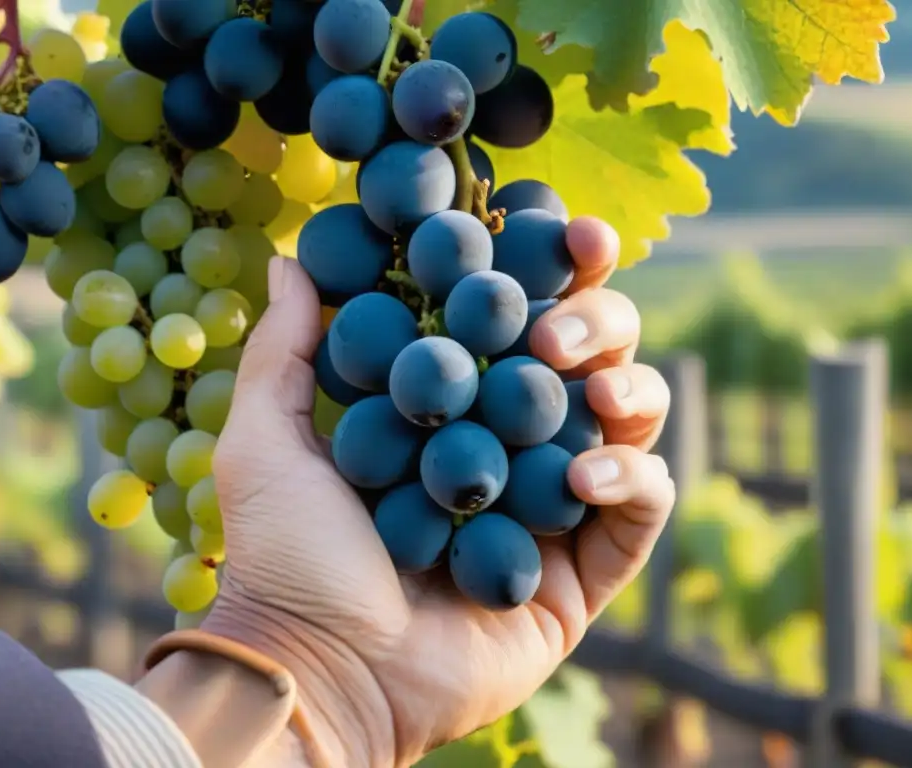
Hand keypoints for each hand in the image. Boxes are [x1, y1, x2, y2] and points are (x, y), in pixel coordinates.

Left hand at [203, 217, 675, 767]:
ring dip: (629, 387)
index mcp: (450, 405)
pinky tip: (585, 476)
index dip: (548, 269)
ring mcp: (551, 505)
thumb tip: (294, 259)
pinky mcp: (582, 571)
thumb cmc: (285, 554)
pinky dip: (633, 479)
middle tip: (554, 331)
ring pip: (630, 420)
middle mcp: (509, 444)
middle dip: (596, 321)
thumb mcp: (269, 439)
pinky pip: (643, 509)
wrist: (320, 669)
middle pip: (588, 356)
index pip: (514, 317)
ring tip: (591, 392)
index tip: (563, 230)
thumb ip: (286, 347)